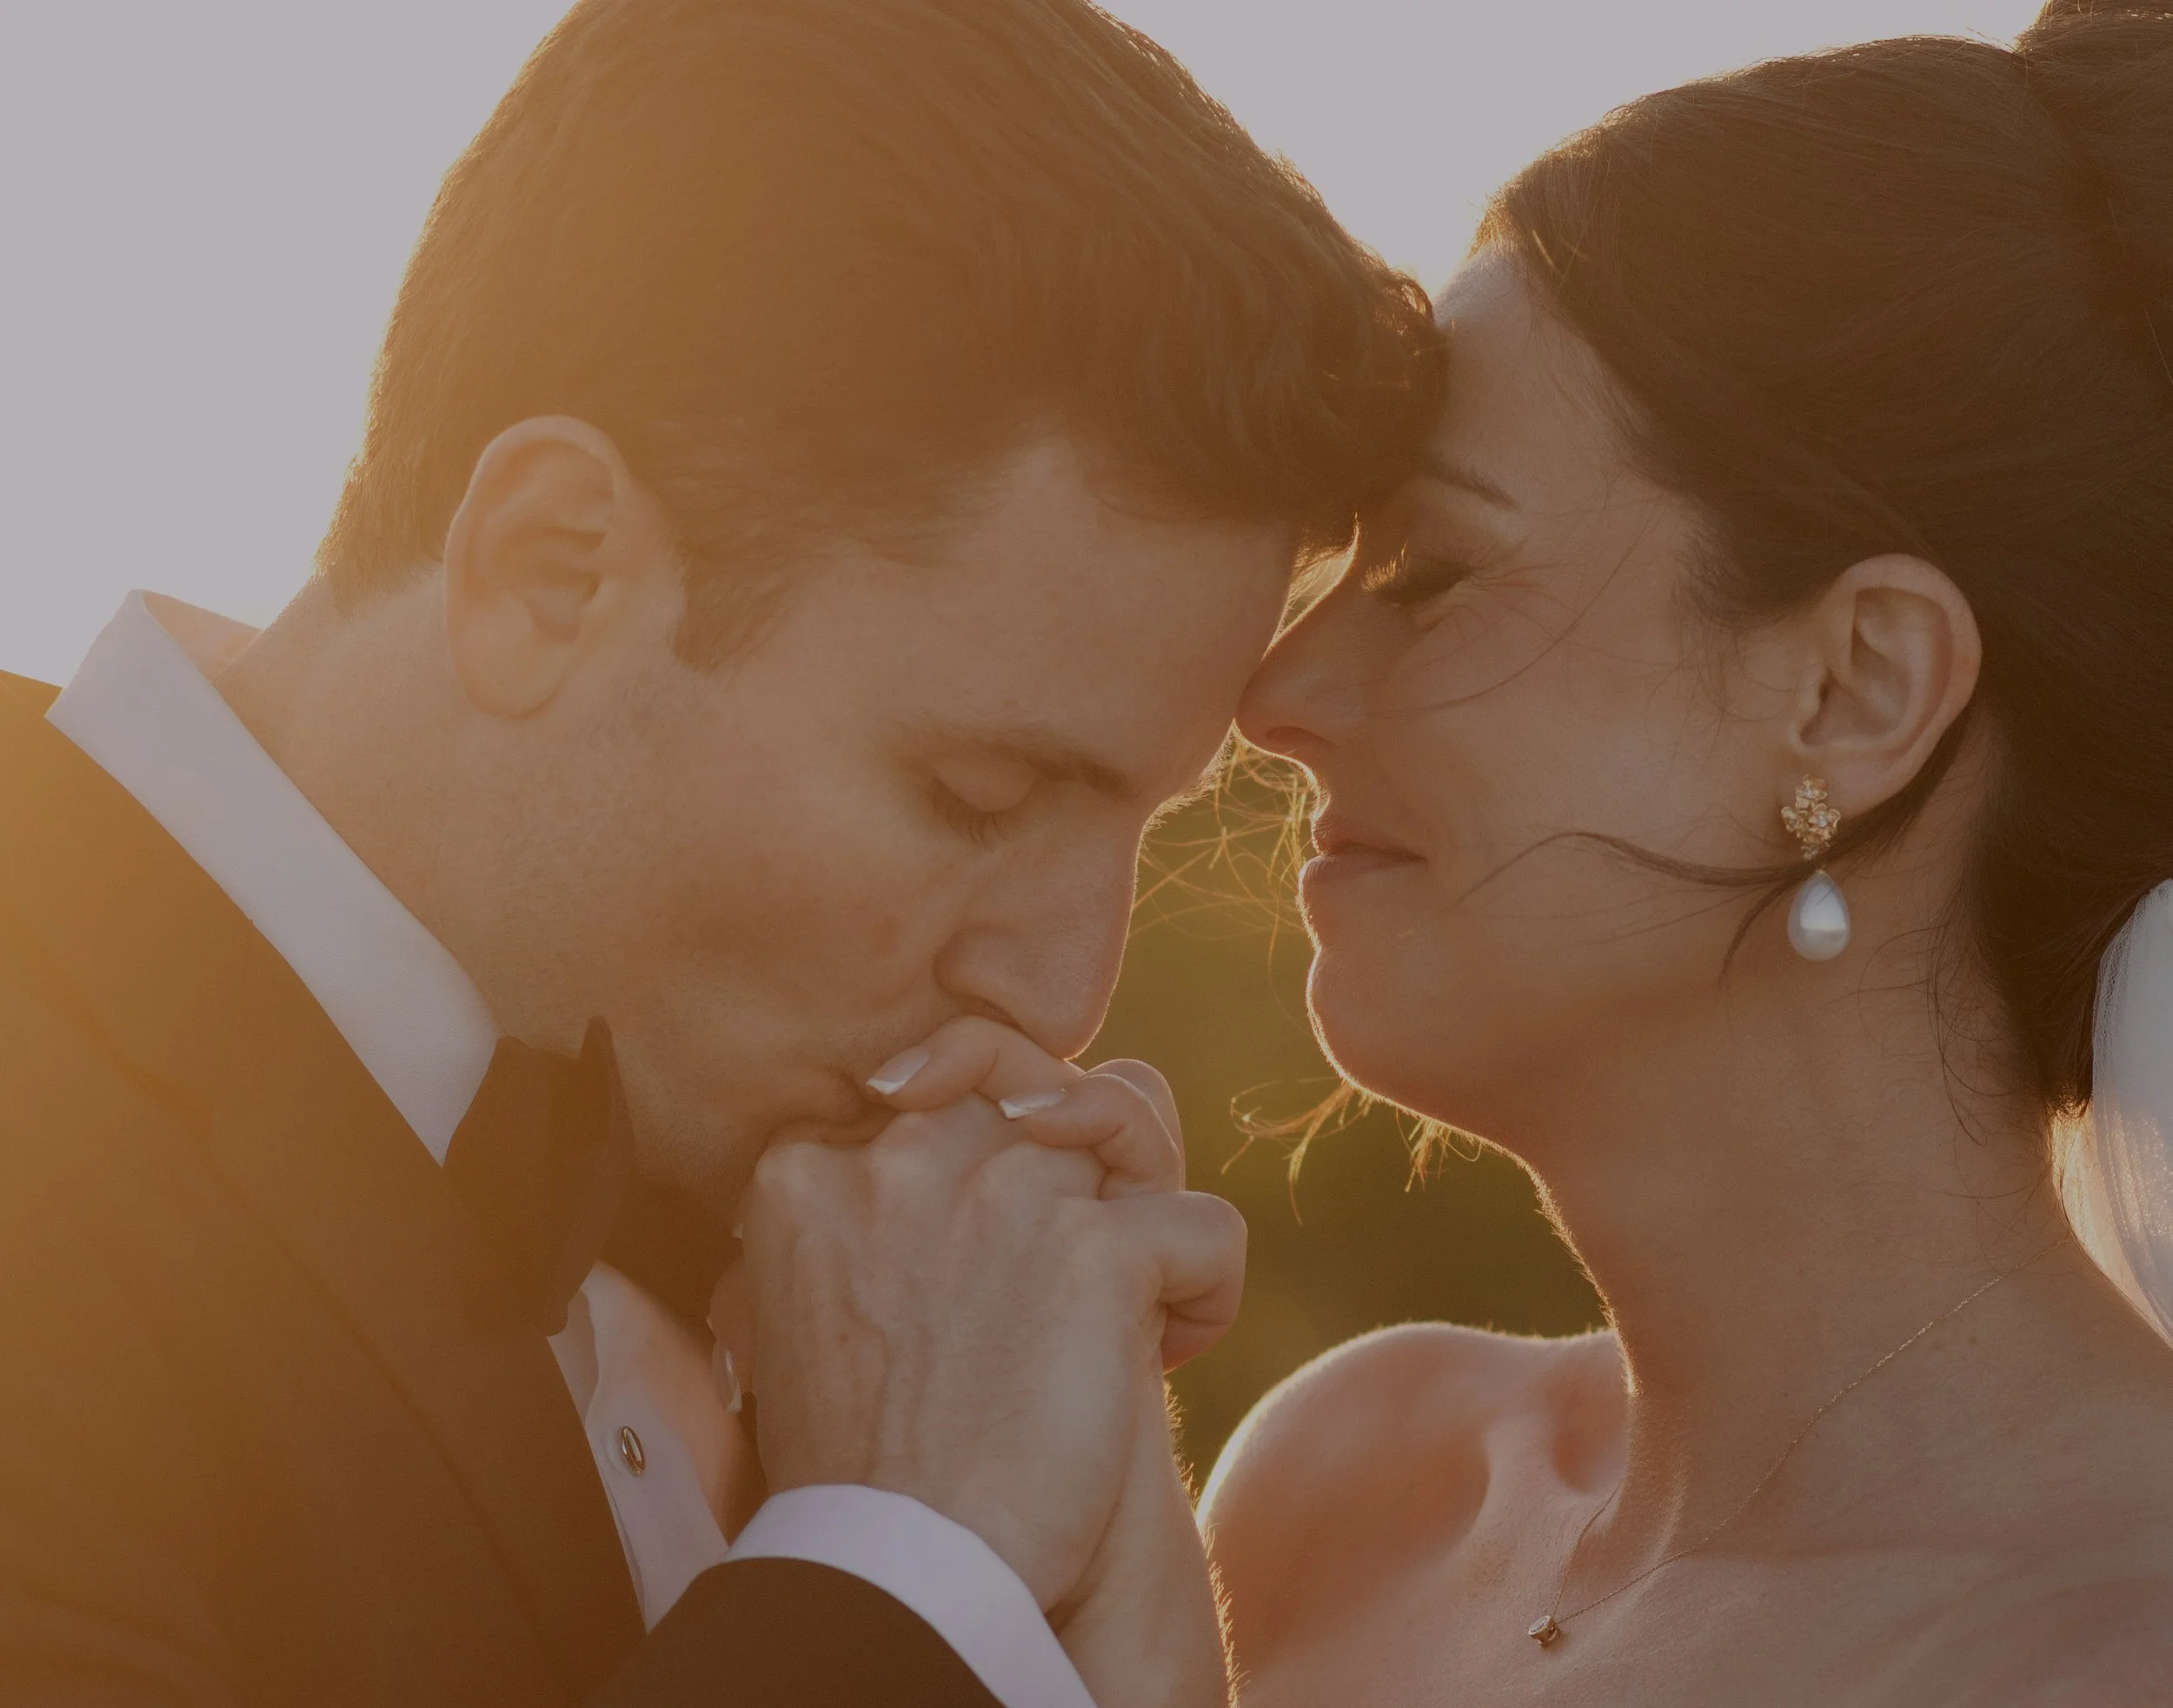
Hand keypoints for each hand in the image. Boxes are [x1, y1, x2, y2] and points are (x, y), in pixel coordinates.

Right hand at [732, 1069, 1246, 1611]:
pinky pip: (1206, 1223)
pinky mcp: (1097, 1247)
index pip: (937, 1082)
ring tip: (1137, 1307)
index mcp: (809, 1167)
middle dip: (1078, 1160)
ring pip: (1130, 1125)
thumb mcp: (801, 1315)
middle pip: (1038, 1088)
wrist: (900, 1573)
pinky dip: (1210, 1290)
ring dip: (1143, 1212)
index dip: (991, 1152)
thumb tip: (905, 1127)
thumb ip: (851, 1219)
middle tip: (1083, 1264)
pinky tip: (1174, 1354)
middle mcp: (902, 1154)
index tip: (995, 1253)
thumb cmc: (858, 1468)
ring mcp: (1003, 1191)